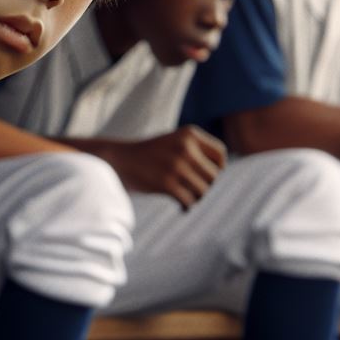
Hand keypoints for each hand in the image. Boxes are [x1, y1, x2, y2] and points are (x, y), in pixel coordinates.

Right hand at [102, 128, 225, 205]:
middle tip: (193, 189)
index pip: (220, 154)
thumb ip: (196, 151)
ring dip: (196, 197)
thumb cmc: (150, 154)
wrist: (119, 160)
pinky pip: (189, 200)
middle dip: (205, 185)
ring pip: (203, 190)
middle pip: (213, 175)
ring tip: (187, 197)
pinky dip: (187, 205)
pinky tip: (182, 206)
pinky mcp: (167, 184)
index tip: (205, 174)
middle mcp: (185, 147)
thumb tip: (220, 172)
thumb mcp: (174, 142)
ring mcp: (176, 166)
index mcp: (189, 134)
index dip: (217, 167)